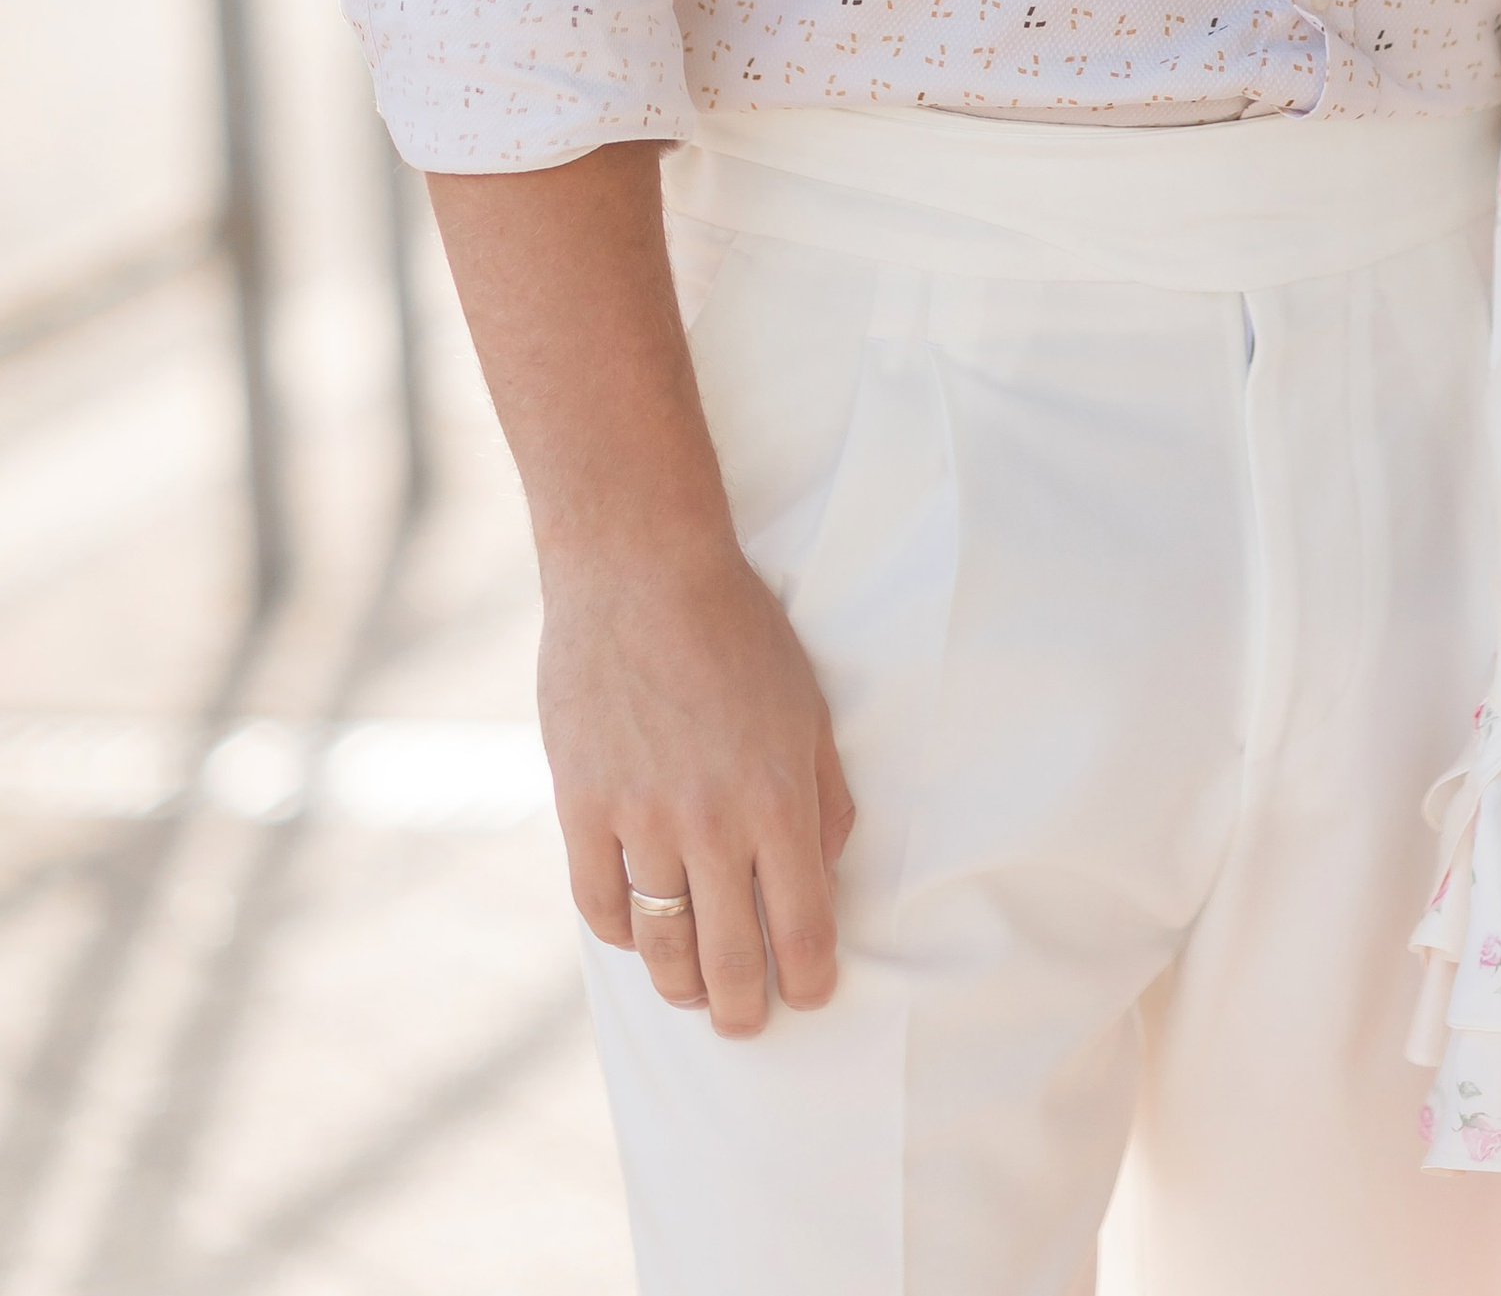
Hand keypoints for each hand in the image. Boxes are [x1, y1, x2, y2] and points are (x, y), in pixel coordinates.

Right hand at [543, 533, 856, 1036]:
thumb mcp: (809, 705)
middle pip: (732, 960)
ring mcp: (641, 820)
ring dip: (682, 986)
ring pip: (662, 947)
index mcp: (780, 798)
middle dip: (744, 1009)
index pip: (804, 929)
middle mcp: (712, 822)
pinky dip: (623, 933)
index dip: (811, 980)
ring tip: (694, 993)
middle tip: (746, 1022)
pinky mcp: (582, 807)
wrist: (641, 570)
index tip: (810, 994)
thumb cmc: (738, 631)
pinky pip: (601, 906)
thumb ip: (824, 795)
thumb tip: (825, 870)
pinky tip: (639, 931)